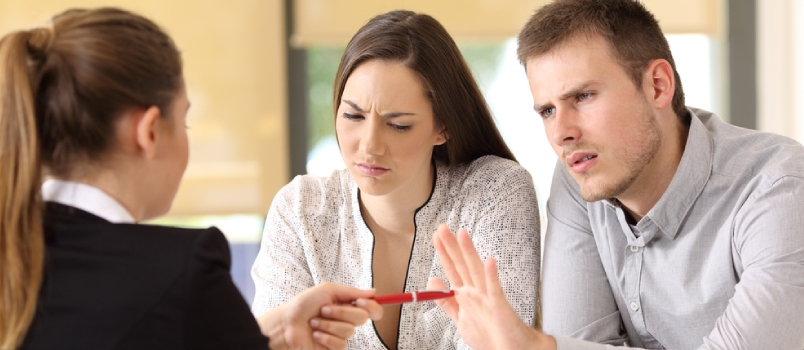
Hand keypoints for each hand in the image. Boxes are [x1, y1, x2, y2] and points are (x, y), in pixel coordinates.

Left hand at [257, 282, 382, 349]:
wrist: (286, 324)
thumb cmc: (302, 305)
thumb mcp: (326, 291)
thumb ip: (351, 292)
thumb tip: (373, 292)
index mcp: (347, 305)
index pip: (371, 308)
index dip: (372, 306)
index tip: (361, 302)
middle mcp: (346, 320)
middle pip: (362, 318)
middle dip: (341, 312)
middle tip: (324, 310)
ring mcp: (340, 334)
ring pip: (349, 331)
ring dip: (329, 325)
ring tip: (315, 322)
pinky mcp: (334, 347)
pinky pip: (340, 344)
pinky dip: (326, 337)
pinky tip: (315, 334)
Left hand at [427, 224, 554, 349]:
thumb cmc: (490, 336)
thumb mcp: (461, 318)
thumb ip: (446, 301)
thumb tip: (432, 280)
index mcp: (466, 295)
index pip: (452, 268)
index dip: (444, 252)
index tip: (436, 235)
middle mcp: (476, 292)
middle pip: (461, 265)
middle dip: (451, 246)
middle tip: (442, 227)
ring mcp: (488, 297)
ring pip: (476, 271)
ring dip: (469, 252)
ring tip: (462, 234)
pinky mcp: (499, 307)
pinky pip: (495, 290)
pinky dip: (492, 276)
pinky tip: (490, 261)